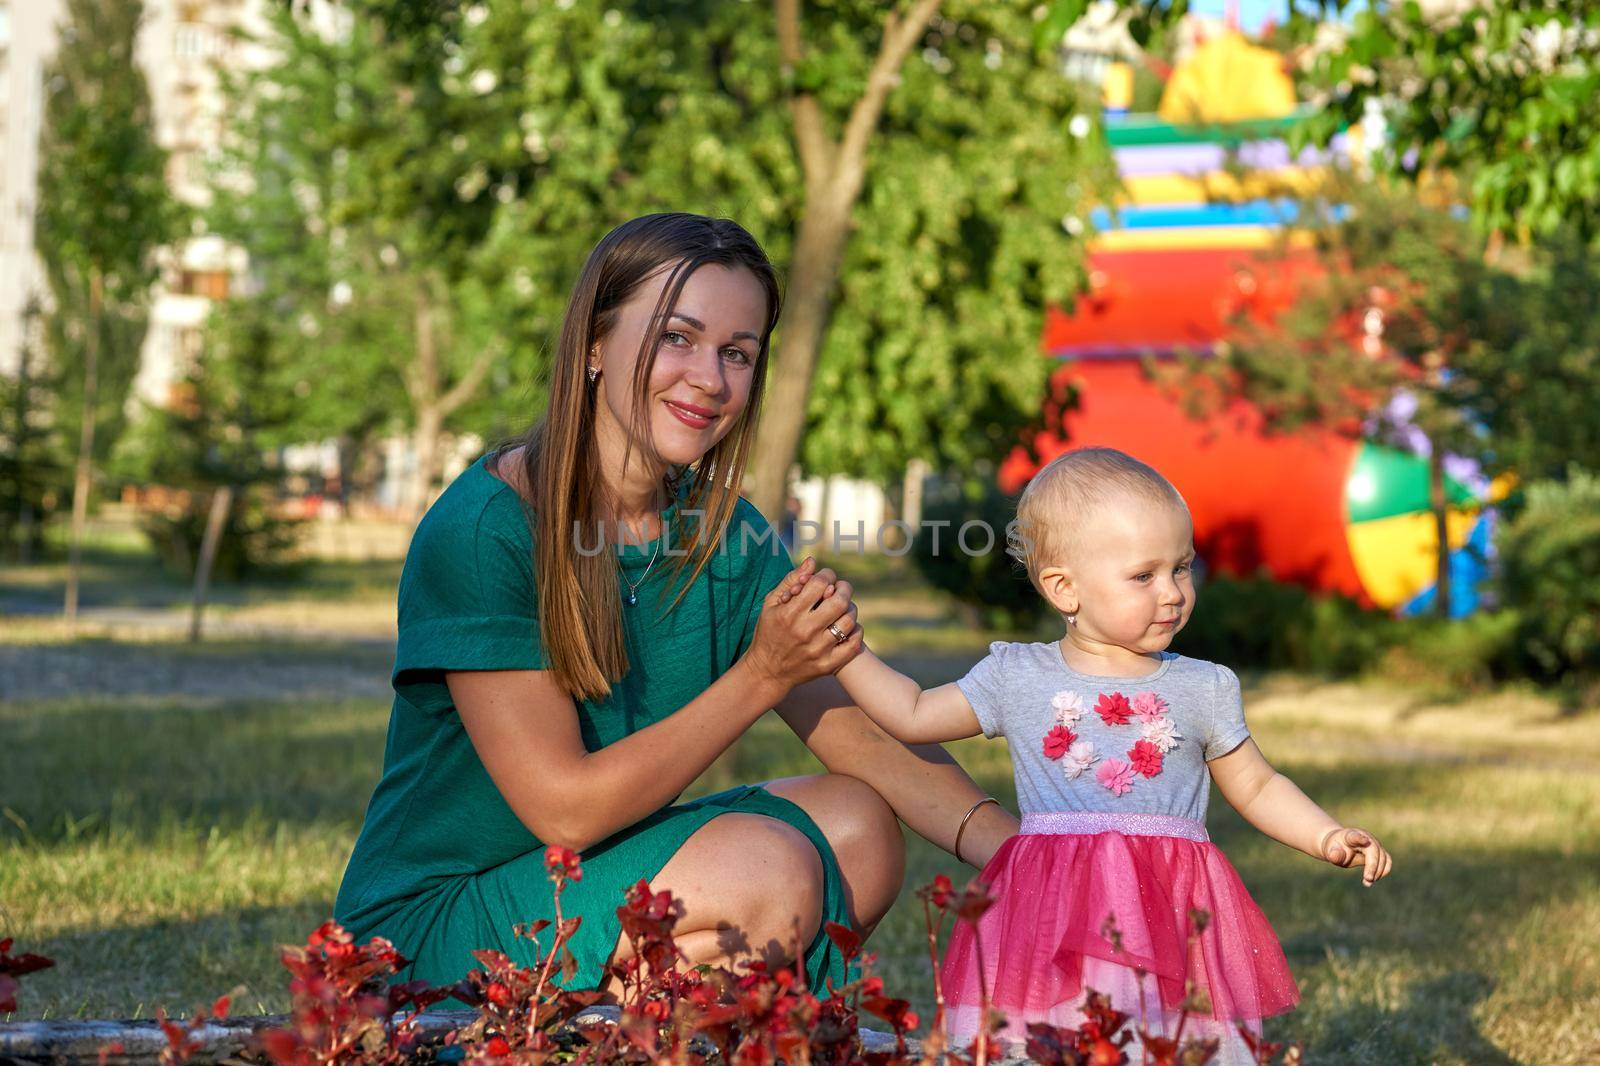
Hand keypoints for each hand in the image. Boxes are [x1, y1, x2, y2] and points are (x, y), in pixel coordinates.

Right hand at [740, 557, 863, 693]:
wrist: (767, 671)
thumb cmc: (768, 632)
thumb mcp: (771, 604)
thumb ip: (791, 580)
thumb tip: (812, 561)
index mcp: (789, 614)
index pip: (819, 584)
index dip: (827, 574)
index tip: (827, 576)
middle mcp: (805, 631)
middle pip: (839, 601)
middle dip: (844, 588)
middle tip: (841, 588)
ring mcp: (818, 650)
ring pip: (848, 621)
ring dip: (850, 609)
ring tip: (844, 607)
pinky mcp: (827, 665)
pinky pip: (853, 644)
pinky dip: (856, 632)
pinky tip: (848, 627)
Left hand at [1320, 826, 1391, 885]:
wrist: (1339, 845)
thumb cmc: (1335, 848)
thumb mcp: (1330, 852)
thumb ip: (1333, 854)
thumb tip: (1335, 855)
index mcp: (1350, 836)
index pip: (1355, 836)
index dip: (1360, 838)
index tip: (1365, 841)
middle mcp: (1365, 837)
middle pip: (1374, 850)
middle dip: (1373, 866)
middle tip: (1368, 879)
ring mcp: (1374, 843)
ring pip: (1383, 857)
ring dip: (1379, 871)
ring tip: (1368, 883)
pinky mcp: (1379, 851)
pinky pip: (1387, 860)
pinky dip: (1383, 871)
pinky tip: (1374, 879)